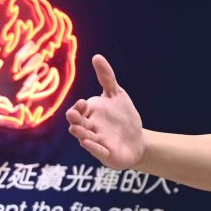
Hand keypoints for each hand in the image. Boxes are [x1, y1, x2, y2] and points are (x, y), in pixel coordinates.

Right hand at [66, 55, 145, 169]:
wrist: (137, 139)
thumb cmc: (122, 116)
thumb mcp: (117, 95)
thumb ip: (106, 78)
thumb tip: (97, 57)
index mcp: (90, 113)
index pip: (80, 109)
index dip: (80, 106)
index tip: (84, 103)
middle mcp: (90, 128)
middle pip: (78, 124)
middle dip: (75, 120)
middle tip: (73, 115)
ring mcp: (96, 142)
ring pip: (85, 138)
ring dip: (80, 134)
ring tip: (76, 130)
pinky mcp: (106, 154)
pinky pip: (98, 152)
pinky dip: (93, 148)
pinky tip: (89, 144)